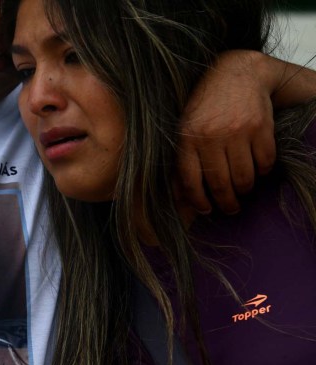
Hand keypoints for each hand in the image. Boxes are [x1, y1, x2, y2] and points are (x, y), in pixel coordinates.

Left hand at [177, 50, 275, 214]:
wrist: (236, 73)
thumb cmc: (206, 106)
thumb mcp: (184, 128)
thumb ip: (181, 160)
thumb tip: (179, 197)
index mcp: (187, 138)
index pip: (191, 181)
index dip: (199, 201)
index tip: (206, 210)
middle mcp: (211, 136)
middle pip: (220, 184)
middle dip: (226, 203)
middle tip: (230, 208)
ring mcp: (237, 132)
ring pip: (244, 178)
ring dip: (244, 190)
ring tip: (242, 191)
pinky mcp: (261, 128)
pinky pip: (265, 162)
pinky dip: (263, 171)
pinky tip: (257, 170)